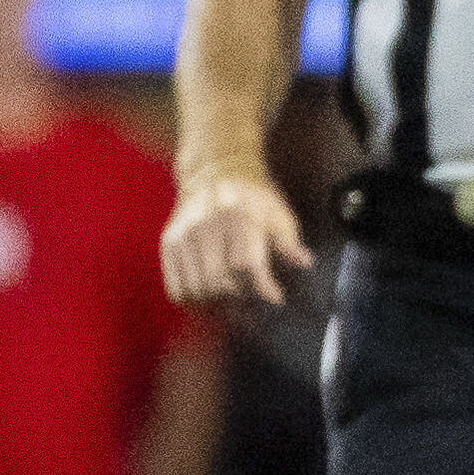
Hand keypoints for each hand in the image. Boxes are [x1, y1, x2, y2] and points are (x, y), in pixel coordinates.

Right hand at [164, 170, 311, 313]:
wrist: (215, 174)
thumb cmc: (254, 201)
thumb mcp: (278, 215)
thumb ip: (289, 242)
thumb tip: (305, 262)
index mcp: (237, 216)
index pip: (245, 264)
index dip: (263, 287)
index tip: (276, 297)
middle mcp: (205, 225)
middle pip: (218, 281)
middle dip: (240, 295)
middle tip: (252, 291)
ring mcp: (183, 235)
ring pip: (197, 288)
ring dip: (217, 299)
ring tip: (232, 289)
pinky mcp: (168, 244)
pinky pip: (176, 288)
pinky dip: (193, 298)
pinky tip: (209, 290)